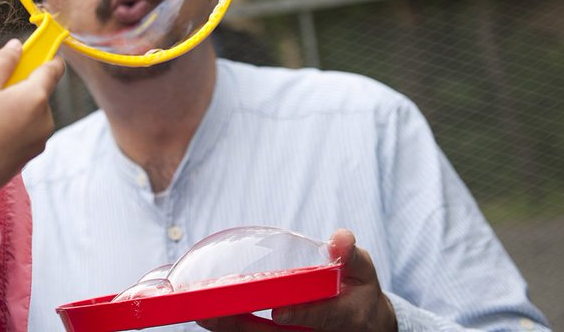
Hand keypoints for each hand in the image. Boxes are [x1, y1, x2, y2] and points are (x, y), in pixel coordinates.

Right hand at [0, 39, 64, 189]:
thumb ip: (4, 61)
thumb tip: (17, 46)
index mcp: (36, 97)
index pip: (54, 68)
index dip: (45, 56)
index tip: (35, 53)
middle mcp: (45, 119)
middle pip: (40, 93)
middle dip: (22, 88)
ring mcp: (40, 140)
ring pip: (33, 114)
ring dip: (19, 109)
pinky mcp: (31, 156)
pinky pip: (27, 133)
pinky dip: (16, 128)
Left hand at [199, 229, 396, 331]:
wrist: (362, 322)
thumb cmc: (358, 289)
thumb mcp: (362, 270)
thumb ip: (350, 255)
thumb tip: (339, 239)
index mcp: (345, 316)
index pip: (322, 317)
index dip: (301, 313)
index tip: (279, 311)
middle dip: (243, 325)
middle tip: (211, 313)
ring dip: (231, 327)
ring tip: (200, 312)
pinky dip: (233, 326)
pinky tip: (209, 314)